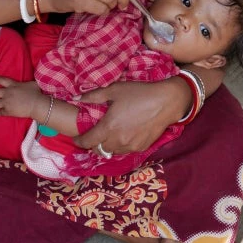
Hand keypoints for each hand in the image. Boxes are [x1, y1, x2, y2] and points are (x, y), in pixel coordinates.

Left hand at [0, 76, 45, 118]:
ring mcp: (6, 102)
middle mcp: (7, 93)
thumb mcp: (32, 83)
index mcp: (13, 85)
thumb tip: (29, 82)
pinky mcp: (8, 111)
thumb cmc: (36, 93)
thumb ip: (26, 82)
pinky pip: (0, 112)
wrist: (37, 105)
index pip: (0, 80)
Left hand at [73, 78, 188, 154]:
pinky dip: (120, 146)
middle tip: (93, 135)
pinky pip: (125, 151)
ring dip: (107, 146)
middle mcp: (118, 140)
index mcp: (108, 127)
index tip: (77, 139)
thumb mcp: (114, 90)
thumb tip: (76, 99)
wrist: (166, 102)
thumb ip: (93, 96)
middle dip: (93, 144)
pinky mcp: (141, 148)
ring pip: (112, 152)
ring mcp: (130, 146)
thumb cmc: (139, 93)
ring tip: (108, 135)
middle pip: (98, 149)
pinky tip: (123, 135)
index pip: (87, 142)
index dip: (79, 141)